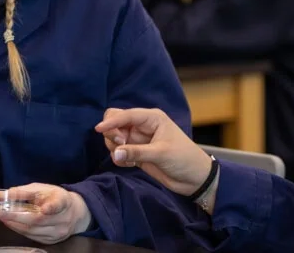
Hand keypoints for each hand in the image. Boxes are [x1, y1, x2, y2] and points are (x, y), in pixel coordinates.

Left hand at [0, 183, 91, 244]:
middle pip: (38, 220)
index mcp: (63, 201)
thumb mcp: (42, 189)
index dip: (51, 207)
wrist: (75, 214)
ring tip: (0, 215)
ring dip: (13, 223)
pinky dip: (18, 229)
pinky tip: (10, 222)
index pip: (58, 205)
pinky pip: (31, 236)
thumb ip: (22, 191)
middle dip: (15, 216)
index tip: (45, 209)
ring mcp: (57, 233)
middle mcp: (62, 220)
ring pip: (32, 230)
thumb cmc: (54, 197)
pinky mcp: (51, 241)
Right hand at [95, 108, 212, 196]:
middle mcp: (143, 126)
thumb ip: (137, 152)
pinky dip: (119, 158)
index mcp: (152, 118)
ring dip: (114, 147)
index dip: (112, 121)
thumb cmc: (184, 159)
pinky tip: (130, 165)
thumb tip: (115, 153)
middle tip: (120, 145)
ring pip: (114, 137)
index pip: (126, 115)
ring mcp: (138, 140)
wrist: (194, 178)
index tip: (99, 129)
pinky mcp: (136, 153)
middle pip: (116, 121)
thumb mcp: (161, 153)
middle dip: (112, 132)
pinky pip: (118, 152)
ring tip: (127, 158)